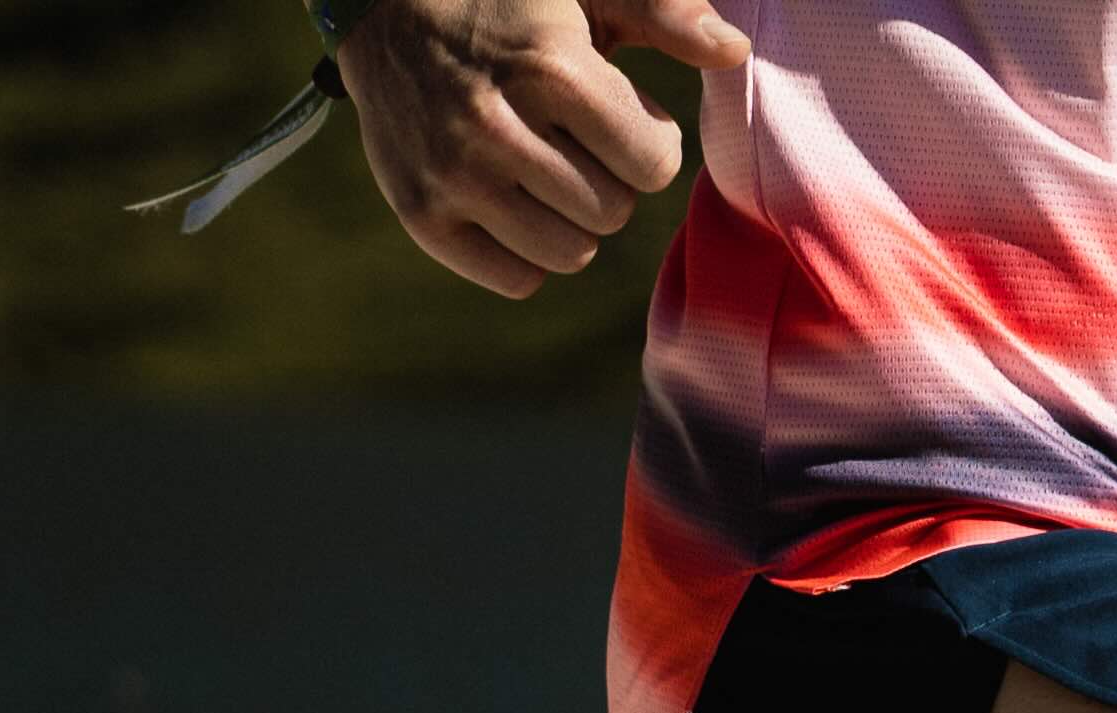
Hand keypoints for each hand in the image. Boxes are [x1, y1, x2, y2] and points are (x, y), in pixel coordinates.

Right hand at [335, 0, 753, 296]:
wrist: (381, 8)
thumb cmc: (506, 0)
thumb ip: (663, 10)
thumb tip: (734, 49)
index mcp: (550, 69)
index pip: (654, 164)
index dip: (647, 141)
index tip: (615, 114)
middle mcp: (496, 127)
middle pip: (613, 213)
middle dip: (607, 179)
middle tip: (571, 139)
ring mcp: (452, 176)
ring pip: (570, 254)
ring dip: (571, 219)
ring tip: (544, 168)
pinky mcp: (420, 213)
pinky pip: (517, 280)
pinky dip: (526, 253)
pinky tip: (510, 200)